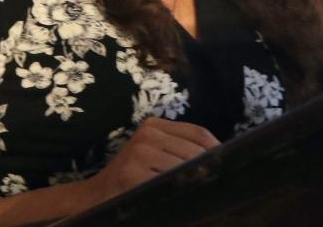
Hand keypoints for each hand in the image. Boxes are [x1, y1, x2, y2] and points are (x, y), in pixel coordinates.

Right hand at [90, 117, 219, 199]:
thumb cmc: (130, 178)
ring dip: (195, 181)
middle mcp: (147, 133)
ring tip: (204, 190)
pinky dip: (178, 191)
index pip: (198, 133)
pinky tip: (183, 198)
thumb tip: (217, 158)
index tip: (229, 162)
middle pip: (194, 150)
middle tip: (219, 181)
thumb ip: (179, 150)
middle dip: (208, 167)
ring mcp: (139, 152)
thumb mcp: (153, 154)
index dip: (216, 148)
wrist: (94, 197)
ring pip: (183, 168)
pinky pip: (167, 183)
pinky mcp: (133, 173)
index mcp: (155, 125)